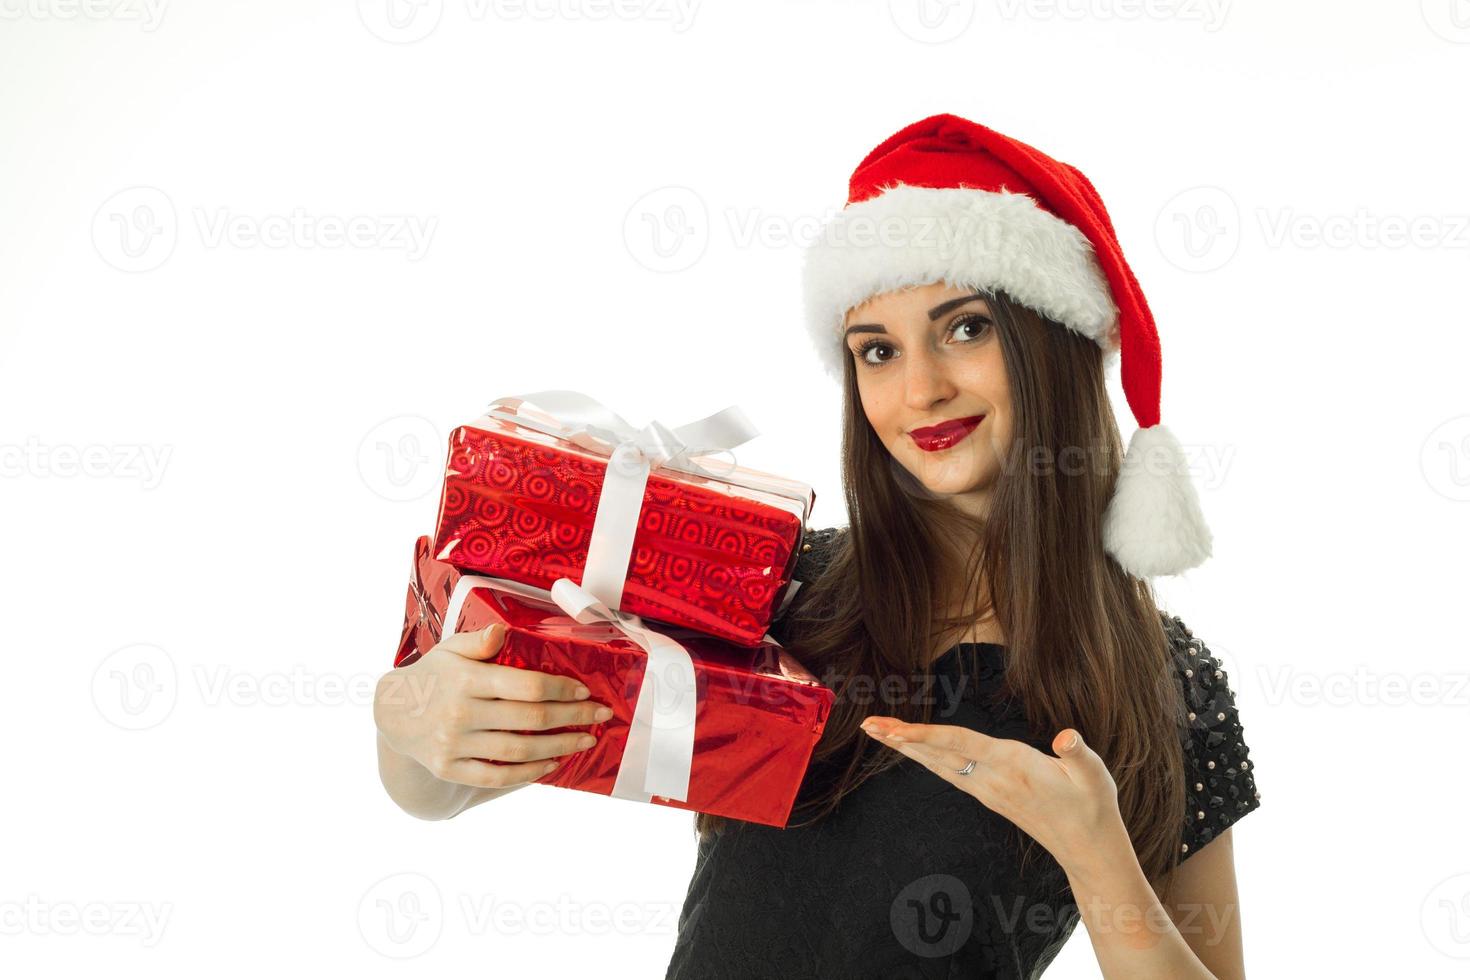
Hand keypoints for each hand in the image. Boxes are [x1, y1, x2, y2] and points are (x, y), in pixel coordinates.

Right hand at [374, 623, 612, 789]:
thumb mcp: (451, 649)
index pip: (526, 685)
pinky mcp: (450, 769)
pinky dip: (528, 773)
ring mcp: (454, 745)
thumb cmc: (435, 675)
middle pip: (530, 719)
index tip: (585, 691)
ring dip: (559, 747)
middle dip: (572, 718)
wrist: (393, 713)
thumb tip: (501, 632)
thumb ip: (479, 641)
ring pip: (518, 751)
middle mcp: (461, 713)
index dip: (561, 689)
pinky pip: (497, 777)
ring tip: (584, 742)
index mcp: (467, 679)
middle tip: (600, 716)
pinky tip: (552, 764)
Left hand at [859, 716, 1130, 876]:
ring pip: (938, 763)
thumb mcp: (1095, 776)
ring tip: (880, 732)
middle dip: (902, 738)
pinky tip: (915, 750)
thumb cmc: (1094, 807)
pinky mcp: (989, 796)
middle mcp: (992, 778)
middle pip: (938, 753)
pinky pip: (949, 772)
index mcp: (1012, 765)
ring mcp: (987, 790)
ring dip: (908, 747)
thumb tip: (1067, 735)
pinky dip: (927, 756)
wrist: (1088, 851)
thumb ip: (1079, 753)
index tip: (895, 729)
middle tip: (867, 724)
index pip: (960, 743)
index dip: (927, 734)